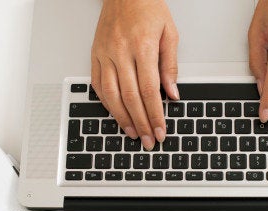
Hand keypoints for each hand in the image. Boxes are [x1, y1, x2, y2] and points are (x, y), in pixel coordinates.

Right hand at [91, 0, 179, 150]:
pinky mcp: (95, 55)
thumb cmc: (148, 7)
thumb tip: (172, 93)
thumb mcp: (169, 33)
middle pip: (130, 98)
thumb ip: (170, 65)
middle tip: (148, 140)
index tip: (160, 130)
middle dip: (141, 123)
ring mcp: (105, 54)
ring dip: (122, 118)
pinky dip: (107, 103)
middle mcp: (120, 52)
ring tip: (132, 133)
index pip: (149, 90)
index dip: (155, 114)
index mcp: (142, 47)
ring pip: (111, 95)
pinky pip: (98, 85)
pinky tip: (116, 114)